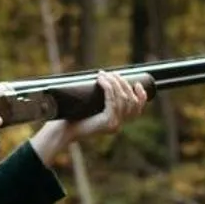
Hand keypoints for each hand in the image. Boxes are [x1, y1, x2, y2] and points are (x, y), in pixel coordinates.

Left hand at [30, 71, 148, 165]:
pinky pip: (113, 102)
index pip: (137, 109)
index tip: (137, 84)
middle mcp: (118, 125)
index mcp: (116, 121)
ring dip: (115, 83)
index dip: (141, 96)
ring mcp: (114, 125)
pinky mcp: (107, 123)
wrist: (63, 130)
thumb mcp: (89, 106)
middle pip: (131, 101)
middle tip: (111, 73)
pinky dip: (108, 88)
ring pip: (123, 99)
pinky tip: (102, 80)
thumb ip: (98, 98)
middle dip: (123, 83)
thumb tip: (103, 77)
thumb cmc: (73, 116)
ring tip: (104, 74)